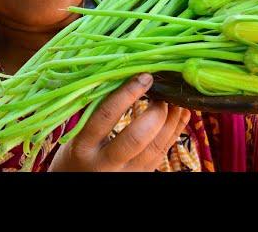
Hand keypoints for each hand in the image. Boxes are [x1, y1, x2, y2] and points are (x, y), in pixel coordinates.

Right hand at [48, 74, 190, 171]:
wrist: (76, 183)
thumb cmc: (76, 152)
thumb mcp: (77, 132)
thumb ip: (96, 109)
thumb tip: (127, 73)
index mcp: (83, 146)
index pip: (106, 116)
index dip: (127, 94)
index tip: (144, 76)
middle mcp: (105, 164)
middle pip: (136, 137)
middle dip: (156, 111)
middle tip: (164, 91)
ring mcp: (126, 173)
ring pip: (156, 146)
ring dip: (172, 119)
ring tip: (177, 98)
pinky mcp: (141, 176)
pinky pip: (163, 153)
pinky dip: (175, 131)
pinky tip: (182, 113)